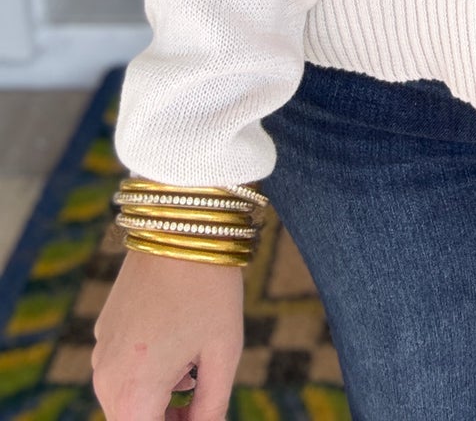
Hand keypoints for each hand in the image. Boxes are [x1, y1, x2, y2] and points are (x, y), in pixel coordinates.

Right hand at [91, 247, 242, 419]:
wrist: (180, 225)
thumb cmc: (209, 290)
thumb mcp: (223, 354)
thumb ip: (211, 408)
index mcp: (133, 393)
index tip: (200, 414)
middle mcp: (105, 379)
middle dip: (167, 419)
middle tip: (201, 397)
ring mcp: (100, 352)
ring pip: (127, 399)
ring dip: (157, 398)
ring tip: (194, 366)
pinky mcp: (104, 329)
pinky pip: (122, 369)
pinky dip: (147, 371)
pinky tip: (177, 342)